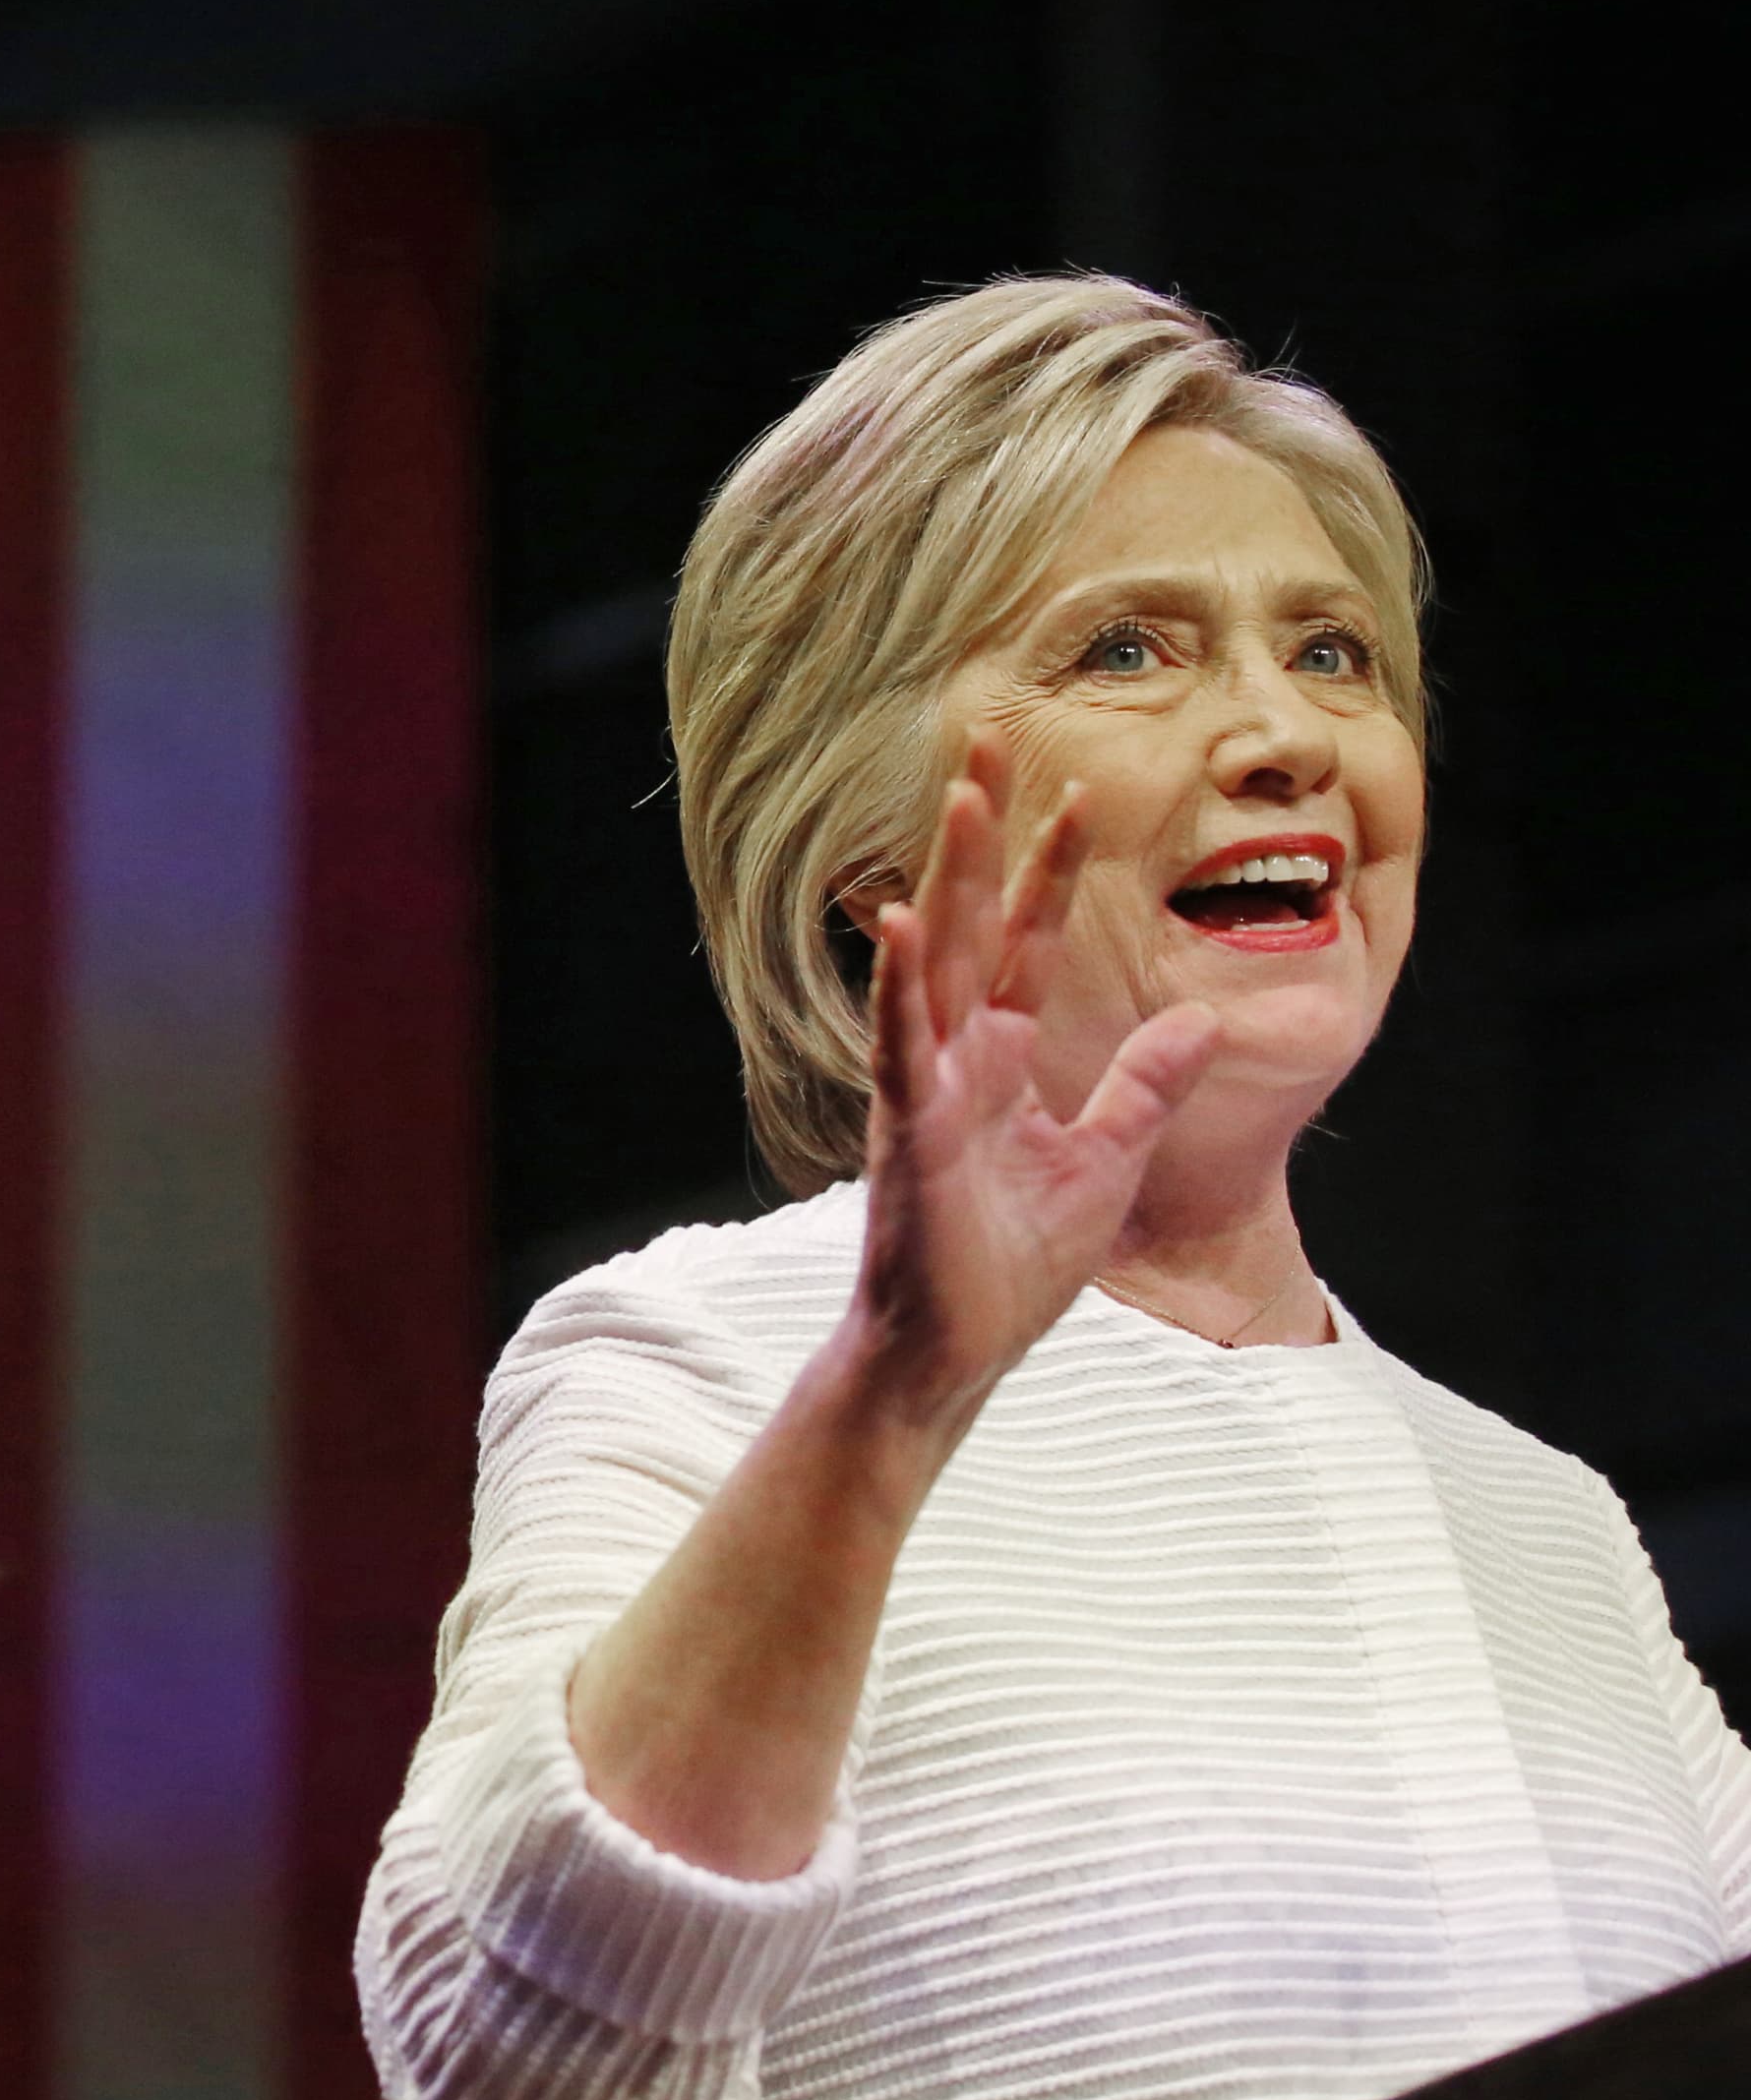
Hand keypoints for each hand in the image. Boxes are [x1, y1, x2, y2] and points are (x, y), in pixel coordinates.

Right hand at [848, 740, 1222, 1444]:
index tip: (1080, 793)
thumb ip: (1144, 1088)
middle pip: (970, 922)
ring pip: (934, 962)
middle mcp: (957, 1056)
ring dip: (944, 878)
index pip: (1028, 942)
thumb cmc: (1014, 1267)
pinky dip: (899, 986)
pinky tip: (899, 924)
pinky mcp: (911, 1130)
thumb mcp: (1109, 1162)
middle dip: (978, 837)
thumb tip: (1201, 1019)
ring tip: (957, 801)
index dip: (1051, 870)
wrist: (958, 1352)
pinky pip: (902, 1044)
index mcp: (1000, 1060)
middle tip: (984, 747)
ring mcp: (928, 1087)